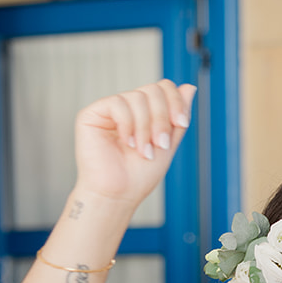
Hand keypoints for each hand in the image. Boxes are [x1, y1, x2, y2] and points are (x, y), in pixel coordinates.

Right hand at [74, 81, 196, 208]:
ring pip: (137, 97)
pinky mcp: (92, 114)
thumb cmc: (139, 176)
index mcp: (144, 113)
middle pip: (152, 90)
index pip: (163, 88)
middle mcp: (127, 108)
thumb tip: (190, 87)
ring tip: (143, 151)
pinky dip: (127, 124)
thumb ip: (177, 118)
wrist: (118, 195)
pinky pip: (117, 103)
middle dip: (162, 118)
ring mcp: (109, 110)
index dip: (175, 101)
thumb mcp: (168, 145)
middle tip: (160, 144)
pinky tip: (127, 142)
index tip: (181, 123)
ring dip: (146, 127)